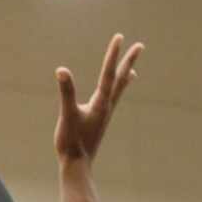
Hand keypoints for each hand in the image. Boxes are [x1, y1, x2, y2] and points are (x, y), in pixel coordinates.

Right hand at [54, 34, 143, 165]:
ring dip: (125, 77)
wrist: (78, 165)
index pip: (108, 74)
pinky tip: (112, 96)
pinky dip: (116, 93)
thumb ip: (66, 92)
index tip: (119, 37)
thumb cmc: (71, 141)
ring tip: (133, 69)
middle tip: (139, 46)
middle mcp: (107, 106)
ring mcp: (104, 114)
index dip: (113, 55)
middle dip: (128, 61)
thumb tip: (61, 71)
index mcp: (101, 103)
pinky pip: (111, 101)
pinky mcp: (100, 121)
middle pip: (120, 79)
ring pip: (118, 91)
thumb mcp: (66, 114)